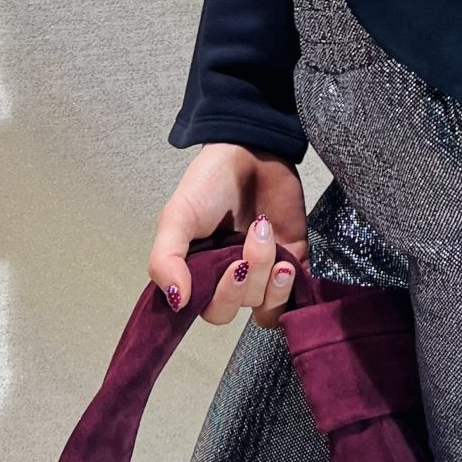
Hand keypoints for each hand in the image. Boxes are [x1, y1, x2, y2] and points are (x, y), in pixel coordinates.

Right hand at [147, 141, 310, 321]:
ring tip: (269, 240)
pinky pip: (296, 296)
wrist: (252, 150)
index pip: (208, 311)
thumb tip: (177, 301)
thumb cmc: (209, 183)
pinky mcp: (292, 261)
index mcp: (198, 273)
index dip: (220, 300)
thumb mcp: (176, 217)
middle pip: (239, 307)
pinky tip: (288, 264)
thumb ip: (165, 260)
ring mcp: (262, 272)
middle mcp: (230, 278)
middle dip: (247, 281)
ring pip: (268, 303)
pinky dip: (294, 288)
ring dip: (271, 280)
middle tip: (252, 240)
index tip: (228, 268)